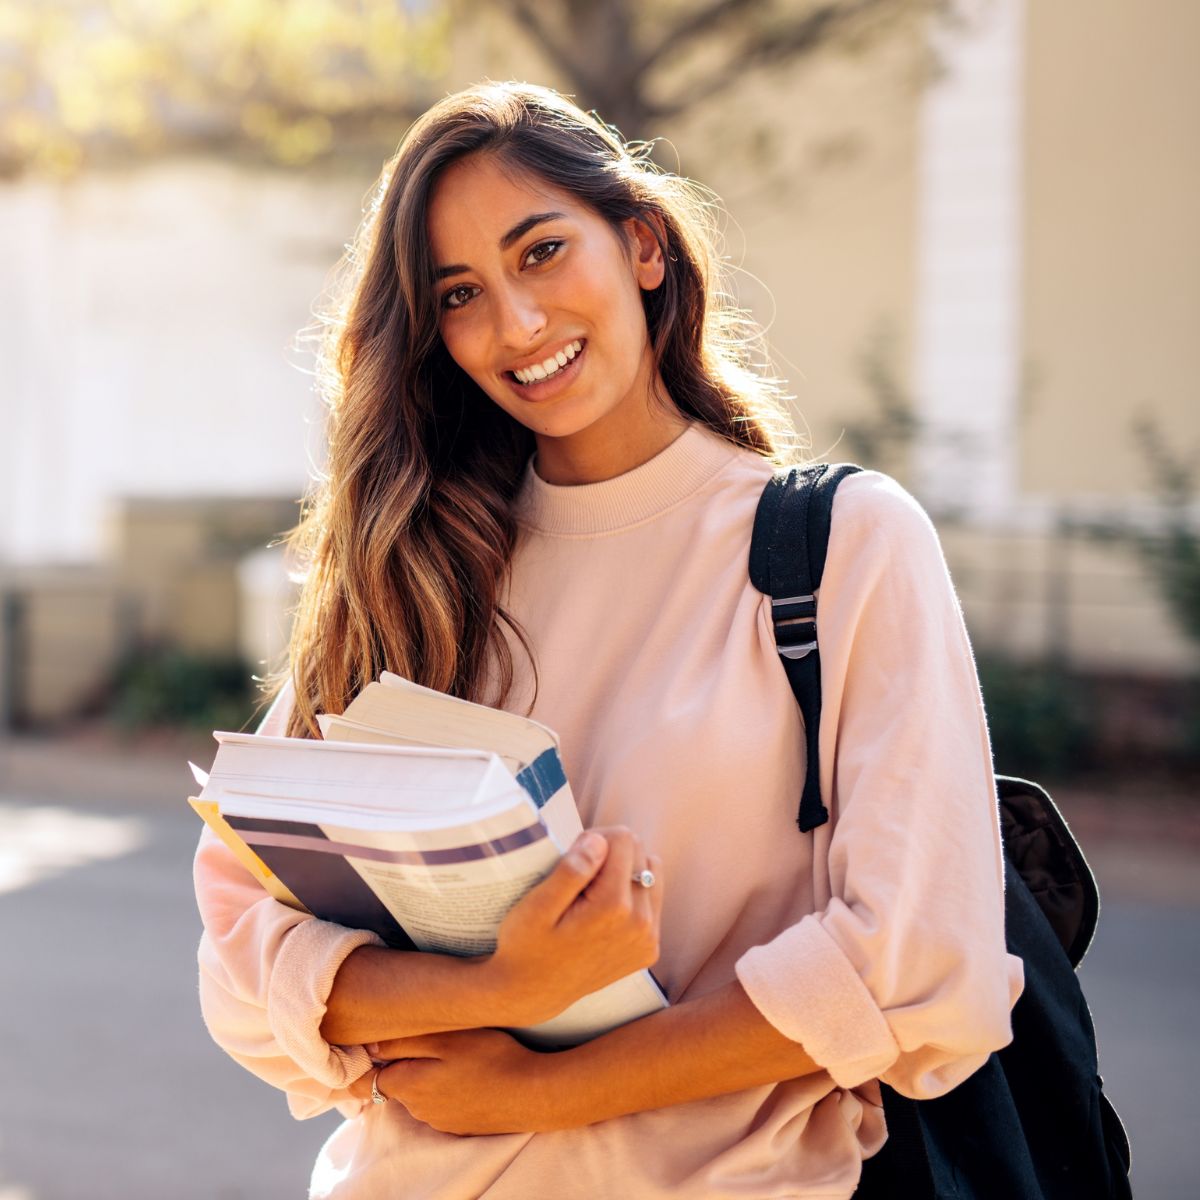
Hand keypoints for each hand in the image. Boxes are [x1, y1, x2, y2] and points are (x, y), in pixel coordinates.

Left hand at [351, 1029, 559, 1134]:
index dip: (364, 1063)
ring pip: (421, 1092)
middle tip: (423, 1035)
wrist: (532, 1094)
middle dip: (401, 1062)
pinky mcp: (462, 1124)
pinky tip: (469, 1071)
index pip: (367, 1081)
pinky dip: (447, 1087)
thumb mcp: (446, 1038)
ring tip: (453, 1050)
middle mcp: (420, 1110)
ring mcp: (442, 1120)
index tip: (369, 1046)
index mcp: (410, 1086)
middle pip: (396, 1083)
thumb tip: (370, 1046)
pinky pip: (443, 1102)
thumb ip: (404, 1042)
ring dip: (427, 1074)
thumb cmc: (491, 1058)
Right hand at [486, 827, 662, 1026]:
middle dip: (610, 854)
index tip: (574, 858)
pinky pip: (651, 900)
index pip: (624, 839)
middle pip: (640, 853)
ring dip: (624, 873)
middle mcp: (641, 924)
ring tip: (591, 892)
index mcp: (614, 907)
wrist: (533, 993)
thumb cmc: (527, 945)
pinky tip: (603, 911)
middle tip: (579, 877)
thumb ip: (571, 871)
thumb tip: (600, 842)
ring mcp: (648, 939)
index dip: (595, 839)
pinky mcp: (649, 949)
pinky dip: (630, 895)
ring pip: (651, 873)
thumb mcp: (536, 906)